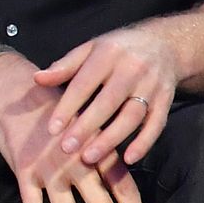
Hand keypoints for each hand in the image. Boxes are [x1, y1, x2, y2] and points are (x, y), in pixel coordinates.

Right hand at [0, 53, 148, 202]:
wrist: (17, 91)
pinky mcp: (25, 171)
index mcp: (96, 148)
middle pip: (99, 202)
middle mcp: (76, 161)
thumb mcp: (87, 120)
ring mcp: (49, 168)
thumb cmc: (56, 107)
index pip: (121, 185)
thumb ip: (103, 147)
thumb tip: (123, 175)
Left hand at [34, 27, 178, 168]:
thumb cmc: (118, 49)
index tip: (52, 128)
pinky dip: (144, 143)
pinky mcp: (166, 100)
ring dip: (111, 139)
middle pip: (108, 102)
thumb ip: (65, 66)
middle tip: (67, 149)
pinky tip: (128, 159)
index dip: (67, 106)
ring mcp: (151, 85)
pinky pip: (156, 124)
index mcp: (108, 54)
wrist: (164, 43)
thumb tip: (37, 79)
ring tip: (89, 157)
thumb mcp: (90, 49)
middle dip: (87, 127)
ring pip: (132, 116)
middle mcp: (131, 68)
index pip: (84, 83)